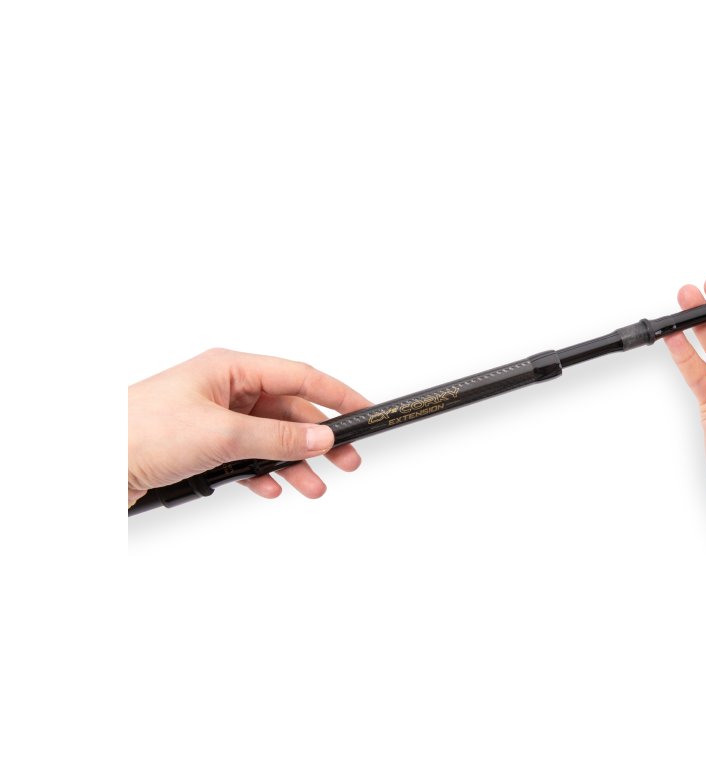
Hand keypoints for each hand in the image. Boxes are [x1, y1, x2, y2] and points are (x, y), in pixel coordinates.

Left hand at [128, 348, 371, 507]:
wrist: (86, 466)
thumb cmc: (138, 431)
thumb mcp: (221, 435)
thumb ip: (276, 439)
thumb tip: (320, 438)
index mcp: (229, 368)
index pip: (298, 376)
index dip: (335, 394)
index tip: (364, 412)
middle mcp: (223, 389)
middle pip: (287, 411)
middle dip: (317, 439)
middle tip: (346, 460)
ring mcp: (212, 418)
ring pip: (268, 439)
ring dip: (291, 463)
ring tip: (313, 487)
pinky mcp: (199, 446)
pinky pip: (245, 457)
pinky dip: (260, 474)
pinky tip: (269, 489)